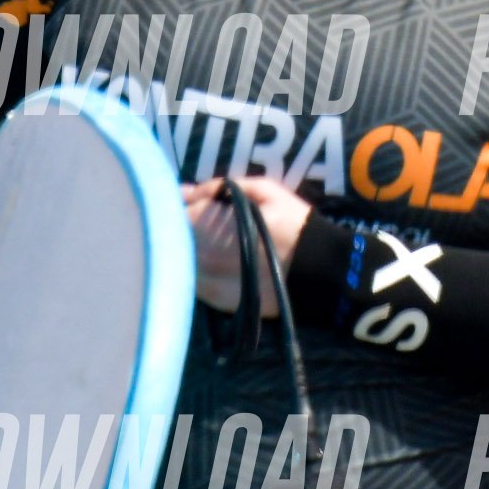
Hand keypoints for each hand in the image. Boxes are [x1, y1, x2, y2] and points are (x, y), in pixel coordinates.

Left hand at [185, 174, 308, 313]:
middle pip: (171, 239)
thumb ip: (219, 187)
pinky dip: (198, 270)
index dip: (175, 204)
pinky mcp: (216, 302)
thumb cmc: (291, 223)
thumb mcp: (262, 190)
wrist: (317, 270)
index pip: (171, 212)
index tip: (188, 201)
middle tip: (202, 221)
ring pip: (179, 263)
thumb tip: (187, 191)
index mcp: (206, 224)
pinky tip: (218, 263)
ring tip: (212, 243)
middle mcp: (199, 255)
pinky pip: (196, 282)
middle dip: (180, 227)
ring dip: (186, 251)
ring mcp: (206, 282)